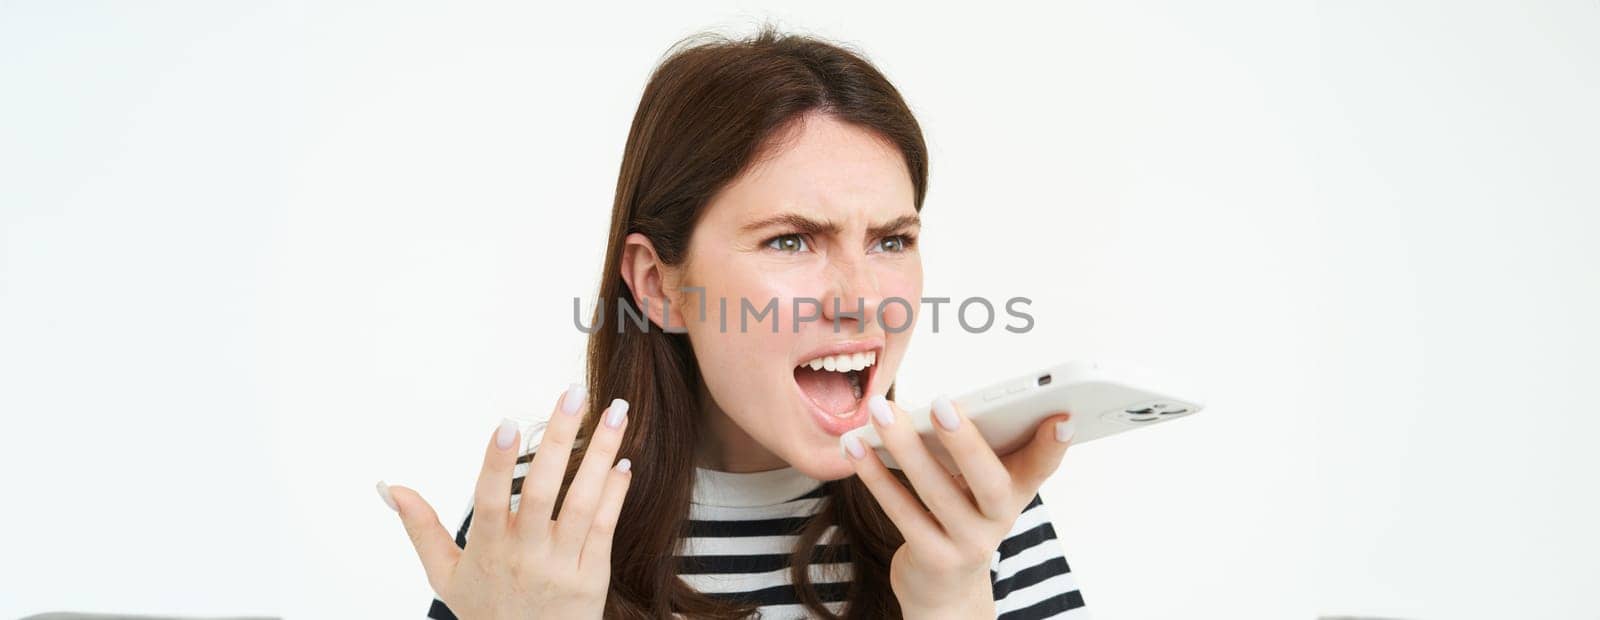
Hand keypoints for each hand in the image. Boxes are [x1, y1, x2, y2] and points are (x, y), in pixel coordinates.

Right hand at [377, 385, 633, 618]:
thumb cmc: (487, 611)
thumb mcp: (444, 575)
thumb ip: (420, 528)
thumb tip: (389, 487)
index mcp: (487, 550)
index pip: (489, 501)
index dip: (496, 463)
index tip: (506, 423)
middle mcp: (526, 556)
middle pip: (544, 491)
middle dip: (560, 439)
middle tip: (574, 393)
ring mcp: (562, 566)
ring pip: (584, 503)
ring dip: (602, 454)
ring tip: (618, 412)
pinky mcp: (593, 577)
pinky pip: (605, 528)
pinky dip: (616, 493)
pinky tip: (623, 460)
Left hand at [841, 394, 1074, 617]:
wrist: (944, 588)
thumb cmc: (959, 517)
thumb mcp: (979, 487)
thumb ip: (976, 448)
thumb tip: (940, 403)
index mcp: (1017, 491)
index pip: (1042, 466)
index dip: (1054, 444)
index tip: (1061, 416)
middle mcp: (1000, 520)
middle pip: (989, 480)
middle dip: (965, 441)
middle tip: (941, 403)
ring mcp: (968, 544)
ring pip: (936, 491)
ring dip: (904, 447)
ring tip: (880, 412)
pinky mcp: (933, 558)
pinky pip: (902, 512)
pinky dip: (876, 476)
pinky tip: (857, 446)